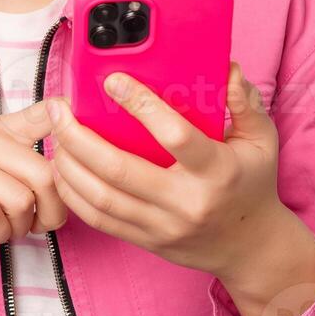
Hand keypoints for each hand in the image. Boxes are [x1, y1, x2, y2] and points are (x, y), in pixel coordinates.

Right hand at [0, 99, 68, 250]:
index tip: (85, 152)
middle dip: (53, 210)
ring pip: (19, 199)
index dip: (74, 129)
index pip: (47, 113)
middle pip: (42, 173)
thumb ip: (28, 159)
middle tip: (41, 225)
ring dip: (22, 227)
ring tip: (11, 230)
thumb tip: (76, 166)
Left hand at [46, 61, 296, 282]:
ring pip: (101, 197)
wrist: (251, 247)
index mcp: (217, 171)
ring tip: (53, 134)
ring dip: (68, 164)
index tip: (112, 81)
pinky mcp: (146, 241)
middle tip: (58, 108)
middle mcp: (186, 202)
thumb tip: (228, 68)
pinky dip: (73, 194)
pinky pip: (99, 220)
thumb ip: (244, 102)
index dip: (140, 106)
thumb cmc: (253, 184)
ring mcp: (163, 226)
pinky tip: (62, 168)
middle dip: (79, 137)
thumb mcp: (261, 139)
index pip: (174, 135)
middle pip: (119, 170)